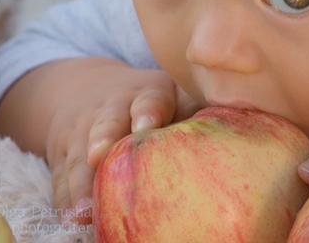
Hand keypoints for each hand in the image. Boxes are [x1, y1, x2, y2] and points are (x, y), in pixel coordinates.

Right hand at [42, 59, 201, 224]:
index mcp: (148, 94)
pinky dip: (64, 198)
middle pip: (106, 124)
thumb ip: (202, 107)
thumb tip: (248, 121)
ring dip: (80, 183)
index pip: (149, 100)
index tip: (147, 124)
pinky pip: (61, 177)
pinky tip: (70, 219)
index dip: (147, 111)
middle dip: (103, 141)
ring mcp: (83, 132)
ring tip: (83, 210)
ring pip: (79, 156)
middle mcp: (111, 110)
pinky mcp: (64, 155)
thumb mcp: (177, 93)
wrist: (93, 90)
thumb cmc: (155, 101)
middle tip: (100, 158)